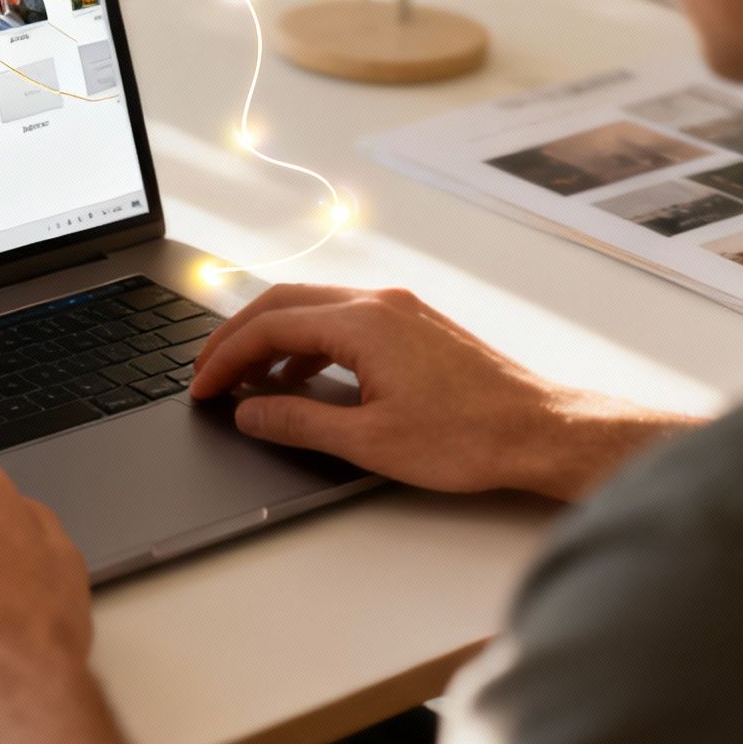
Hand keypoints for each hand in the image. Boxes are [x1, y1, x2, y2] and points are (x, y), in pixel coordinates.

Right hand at [190, 285, 685, 500]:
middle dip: (237, 337)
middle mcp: (380, 302)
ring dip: (272, 337)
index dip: (225, 358)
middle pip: (284, 302)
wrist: (540, 431)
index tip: (201, 388)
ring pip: (314, 305)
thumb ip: (299, 422)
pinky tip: (302, 376)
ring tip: (248, 379)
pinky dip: (308, 341)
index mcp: (363, 323)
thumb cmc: (469, 438)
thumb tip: (251, 412)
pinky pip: (344, 317)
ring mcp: (401, 308)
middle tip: (208, 374)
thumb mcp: (368, 441)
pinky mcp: (416, 324)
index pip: (269, 326)